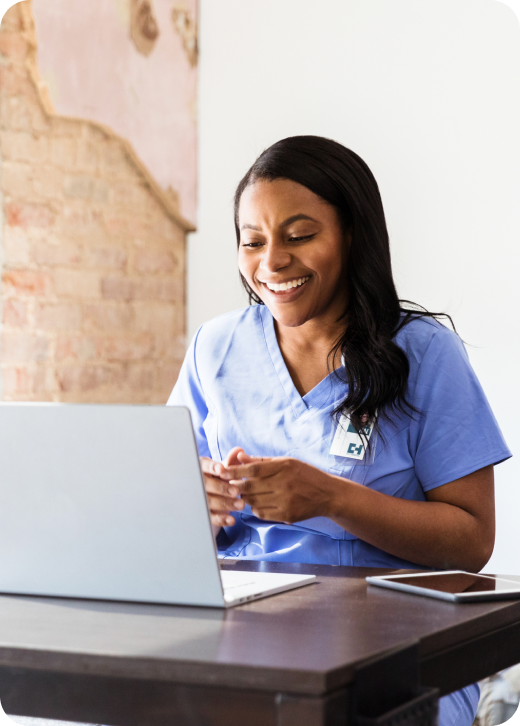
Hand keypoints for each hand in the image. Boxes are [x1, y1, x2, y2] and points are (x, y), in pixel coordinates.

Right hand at [200, 447, 245, 527]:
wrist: (211, 497)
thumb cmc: (218, 478)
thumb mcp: (224, 470)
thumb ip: (231, 461)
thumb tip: (239, 451)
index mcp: (201, 468)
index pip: (204, 466)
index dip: (212, 468)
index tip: (222, 470)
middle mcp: (197, 483)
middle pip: (206, 485)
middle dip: (221, 488)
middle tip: (236, 491)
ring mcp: (198, 499)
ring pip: (209, 501)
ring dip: (225, 503)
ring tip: (241, 505)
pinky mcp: (202, 514)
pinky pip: (210, 517)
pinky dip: (221, 519)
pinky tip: (232, 520)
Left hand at [220, 455, 335, 523]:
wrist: (327, 494)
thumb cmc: (305, 474)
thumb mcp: (286, 462)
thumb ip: (262, 461)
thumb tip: (239, 457)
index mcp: (284, 466)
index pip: (253, 470)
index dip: (235, 471)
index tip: (222, 471)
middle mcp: (284, 484)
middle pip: (250, 487)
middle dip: (236, 486)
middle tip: (229, 485)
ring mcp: (285, 501)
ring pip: (253, 501)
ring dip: (245, 498)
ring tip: (245, 493)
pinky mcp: (286, 515)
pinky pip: (261, 513)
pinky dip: (255, 508)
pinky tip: (259, 502)